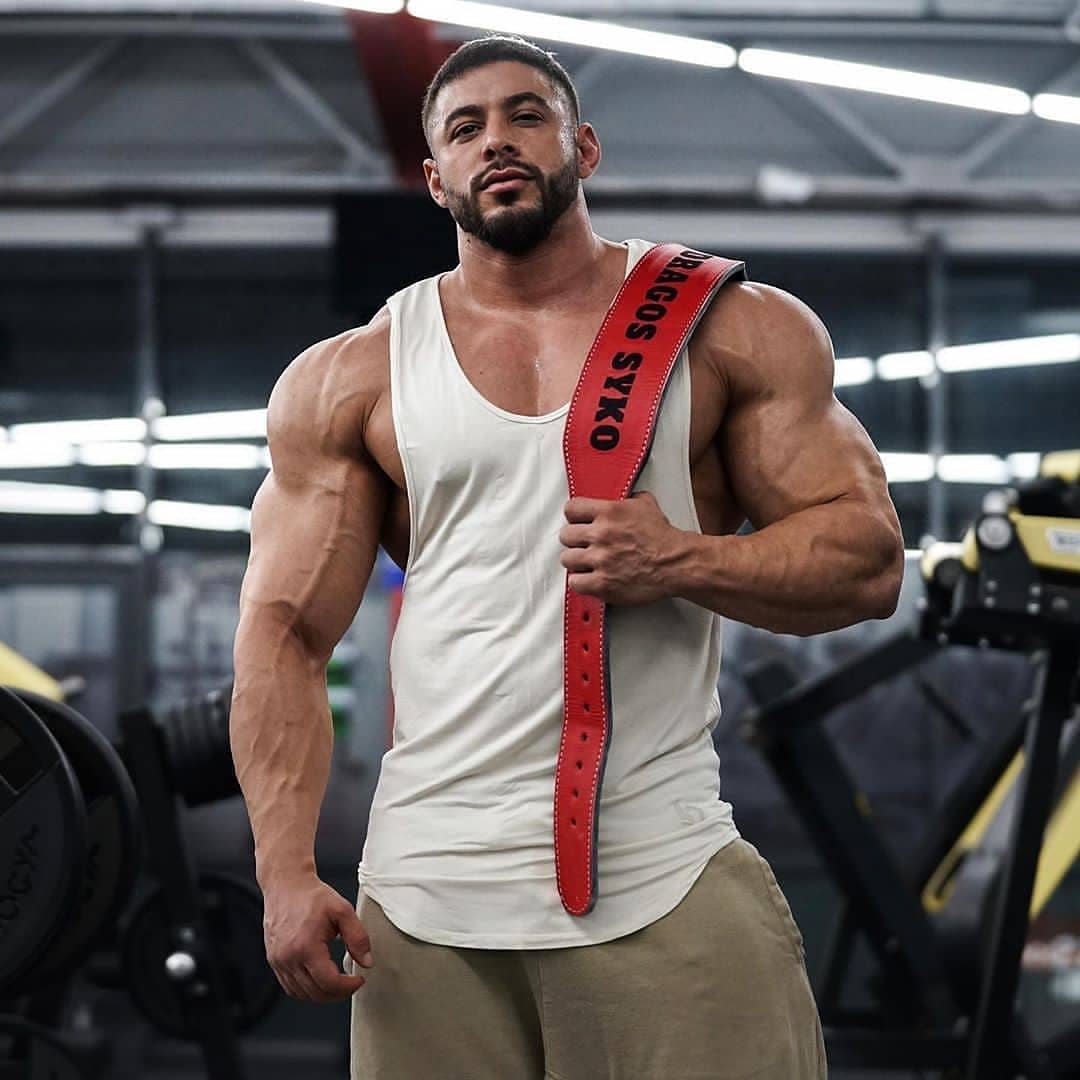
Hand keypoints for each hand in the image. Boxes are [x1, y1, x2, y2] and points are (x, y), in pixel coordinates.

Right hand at [261, 873, 372, 1002]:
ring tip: (337, 984)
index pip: (328, 983)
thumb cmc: (311, 896)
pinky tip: (318, 980)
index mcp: (306, 946)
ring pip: (301, 994)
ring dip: (321, 994)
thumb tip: (366, 961)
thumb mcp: (342, 910)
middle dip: (337, 993)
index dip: (348, 987)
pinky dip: (306, 989)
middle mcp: (288, 957)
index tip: (359, 980)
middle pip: (315, 993)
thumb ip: (358, 937)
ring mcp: (278, 961)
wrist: (286, 885)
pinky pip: (289, 986)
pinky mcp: (273, 960)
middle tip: (351, 984)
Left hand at [559, 491, 684, 604]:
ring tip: (588, 563)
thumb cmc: (663, 539)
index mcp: (609, 512)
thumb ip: (628, 500)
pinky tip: (590, 578)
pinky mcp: (602, 583)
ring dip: (577, 562)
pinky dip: (581, 582)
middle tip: (585, 545)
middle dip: (575, 540)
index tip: (577, 522)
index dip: (574, 517)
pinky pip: (575, 582)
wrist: (677, 564)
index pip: (571, 509)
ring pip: (567, 559)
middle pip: (566, 536)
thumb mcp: (646, 505)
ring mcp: (600, 560)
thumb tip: (623, 497)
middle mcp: (601, 534)